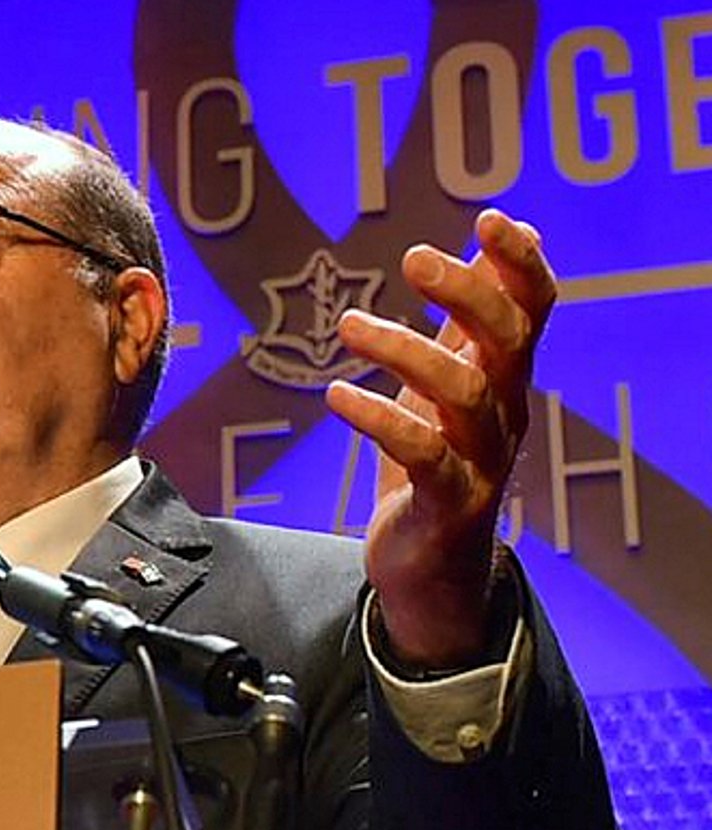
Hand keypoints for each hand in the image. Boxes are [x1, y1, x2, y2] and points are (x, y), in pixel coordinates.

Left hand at [324, 209, 554, 666]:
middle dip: (469, 293)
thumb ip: (466, 322)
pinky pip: (422, 454)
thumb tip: (491, 242)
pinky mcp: (449, 503)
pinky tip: (339, 395)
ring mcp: (482, 461)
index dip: (519, 263)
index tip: (488, 218)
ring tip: (351, 324)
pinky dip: (380, 420)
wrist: (430, 568)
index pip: (533, 310)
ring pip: (465, 395)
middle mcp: (505, 415)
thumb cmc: (435, 465)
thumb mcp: (449, 385)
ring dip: (407, 351)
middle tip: (415, 258)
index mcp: (505, 379)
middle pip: (509, 342)